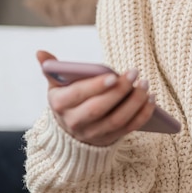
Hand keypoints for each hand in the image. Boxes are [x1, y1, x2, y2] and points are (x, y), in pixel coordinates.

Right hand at [37, 50, 155, 145]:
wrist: (72, 132)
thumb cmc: (68, 100)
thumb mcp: (56, 86)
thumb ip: (51, 69)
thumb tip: (40, 53)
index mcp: (59, 105)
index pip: (78, 95)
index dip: (95, 86)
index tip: (113, 75)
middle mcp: (75, 123)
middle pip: (99, 109)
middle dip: (118, 91)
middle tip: (134, 73)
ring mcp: (93, 134)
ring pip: (117, 120)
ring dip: (134, 102)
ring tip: (145, 84)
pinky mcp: (110, 139)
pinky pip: (129, 128)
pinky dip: (143, 114)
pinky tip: (151, 99)